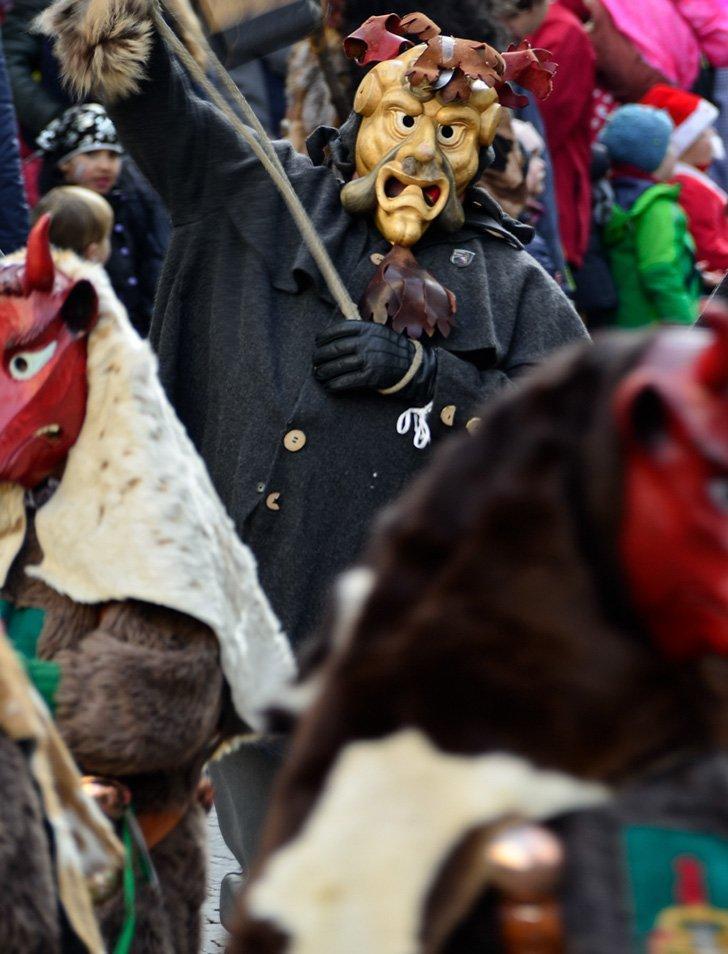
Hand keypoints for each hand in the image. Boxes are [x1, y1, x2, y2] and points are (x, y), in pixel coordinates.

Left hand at [313, 320, 435, 401]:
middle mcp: (366, 343)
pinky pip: (346, 381)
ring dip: (324, 372)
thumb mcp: (377, 331)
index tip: (318, 342)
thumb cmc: (390, 348)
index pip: (338, 330)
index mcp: (366, 328)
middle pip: (334, 349)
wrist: (411, 365)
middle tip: (315, 362)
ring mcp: (368, 359)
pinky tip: (329, 385)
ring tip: (319, 374)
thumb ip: (358, 330)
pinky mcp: (370, 376)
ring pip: (337, 366)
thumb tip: (333, 334)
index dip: (324, 337)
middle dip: (320, 356)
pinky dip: (334, 384)